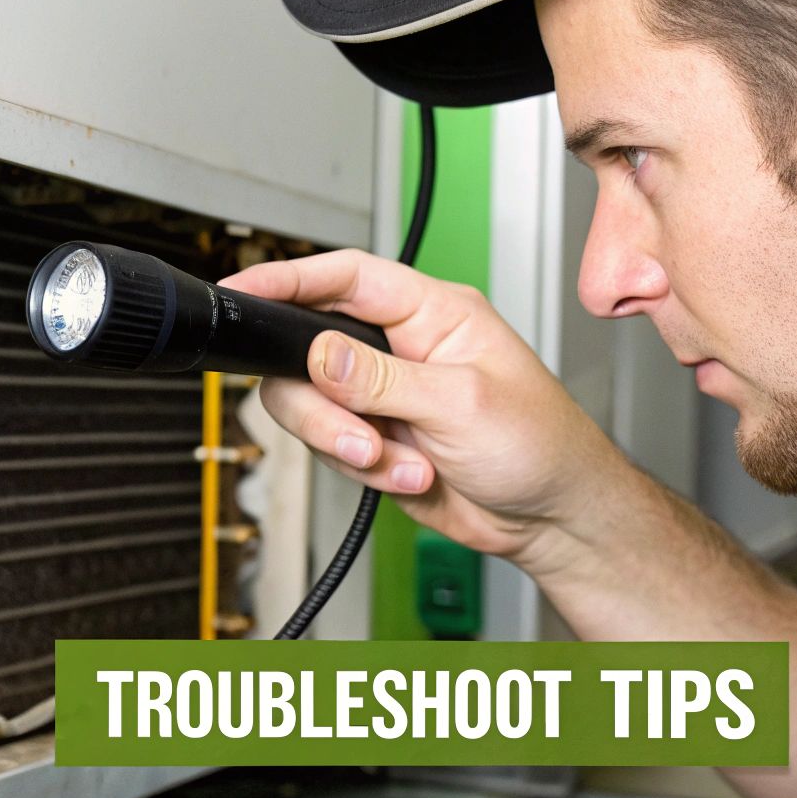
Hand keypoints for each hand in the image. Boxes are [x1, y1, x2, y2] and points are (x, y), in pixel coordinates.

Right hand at [218, 249, 619, 566]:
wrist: (553, 520)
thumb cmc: (542, 446)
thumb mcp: (461, 403)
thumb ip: (382, 379)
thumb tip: (320, 354)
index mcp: (432, 312)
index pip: (347, 278)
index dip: (290, 278)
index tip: (243, 289)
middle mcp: (402, 348)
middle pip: (310, 351)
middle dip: (325, 405)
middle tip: (360, 436)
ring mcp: (385, 396)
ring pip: (313, 407)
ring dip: (350, 446)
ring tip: (401, 463)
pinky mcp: (377, 439)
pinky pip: (333, 449)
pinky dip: (366, 471)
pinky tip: (412, 476)